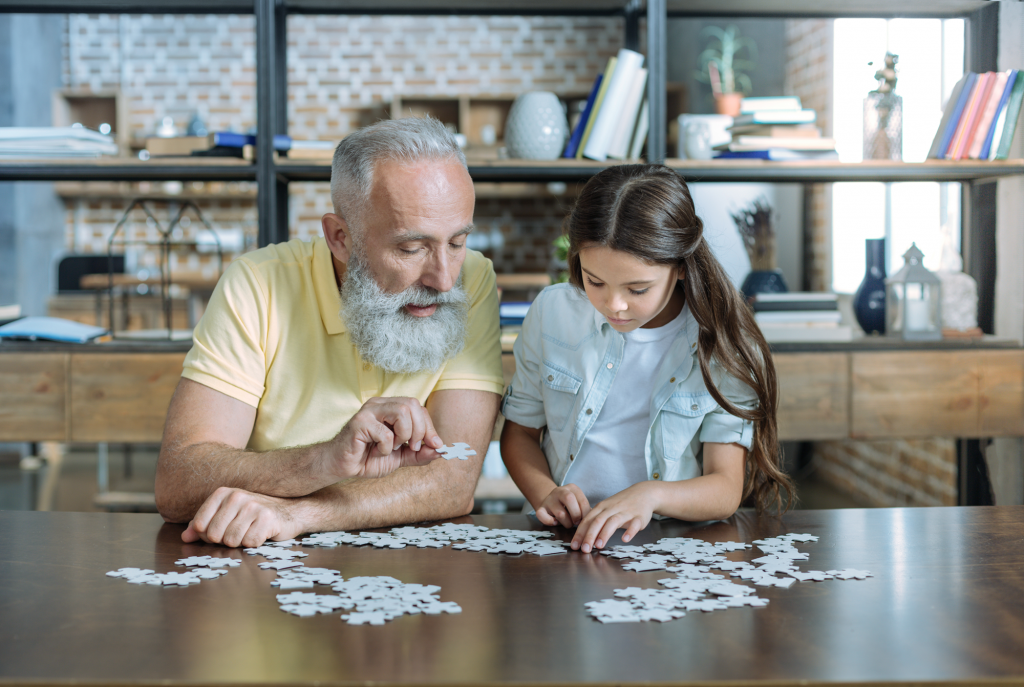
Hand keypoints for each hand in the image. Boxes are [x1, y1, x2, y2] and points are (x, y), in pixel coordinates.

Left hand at [182, 486, 300, 547]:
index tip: (220, 531)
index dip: (207, 535)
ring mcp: (253, 506)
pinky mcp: (267, 518)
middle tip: (239, 533)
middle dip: (225, 540)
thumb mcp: (226, 516)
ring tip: (250, 532)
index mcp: (223, 493)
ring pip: (232, 540)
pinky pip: (250, 543)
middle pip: (214, 535)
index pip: (200, 524)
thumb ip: (203, 525)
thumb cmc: (253, 516)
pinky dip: (255, 543)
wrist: (289, 511)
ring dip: (241, 543)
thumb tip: (186, 537)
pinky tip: (262, 534)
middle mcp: (237, 496)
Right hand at [328, 397, 443, 479]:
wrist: (342, 466)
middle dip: (420, 430)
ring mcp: (369, 411)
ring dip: (404, 435)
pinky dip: (386, 448)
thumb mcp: (401, 457)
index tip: (434, 445)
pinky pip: (385, 433)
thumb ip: (420, 453)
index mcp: (390, 407)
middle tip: (411, 447)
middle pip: (412, 404)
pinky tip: (375, 451)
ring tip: (392, 448)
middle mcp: (380, 404)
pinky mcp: (359, 422)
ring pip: (402, 412)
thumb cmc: (368, 458)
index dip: (429, 427)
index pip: (418, 407)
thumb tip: (441, 450)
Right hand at [536, 484, 590, 527]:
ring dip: (567, 523)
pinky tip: (555, 522)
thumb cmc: (570, 505)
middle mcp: (559, 491)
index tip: (584, 520)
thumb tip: (592, 520)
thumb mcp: (578, 502)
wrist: (552, 501)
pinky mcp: (540, 507)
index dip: (585, 514)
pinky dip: (550, 522)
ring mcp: (549, 499)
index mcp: (572, 488)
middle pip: (569, 500)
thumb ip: (585, 509)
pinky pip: (543, 516)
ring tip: (568, 523)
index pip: (582, 500)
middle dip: (576, 515)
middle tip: (577, 522)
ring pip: (560, 513)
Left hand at [571, 482, 657, 552]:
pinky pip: (634, 524)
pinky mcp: (639, 516)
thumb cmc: (622, 504)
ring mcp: (626, 512)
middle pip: (598, 521)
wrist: (644, 493)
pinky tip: (625, 539)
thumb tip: (582, 536)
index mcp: (602, 507)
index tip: (574, 546)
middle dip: (590, 535)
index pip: (588, 520)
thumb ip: (595, 520)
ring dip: (605, 533)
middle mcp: (612, 508)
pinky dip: (630, 531)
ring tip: (599, 546)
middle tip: (584, 549)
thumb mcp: (606, 508)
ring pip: (613, 522)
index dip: (580, 533)